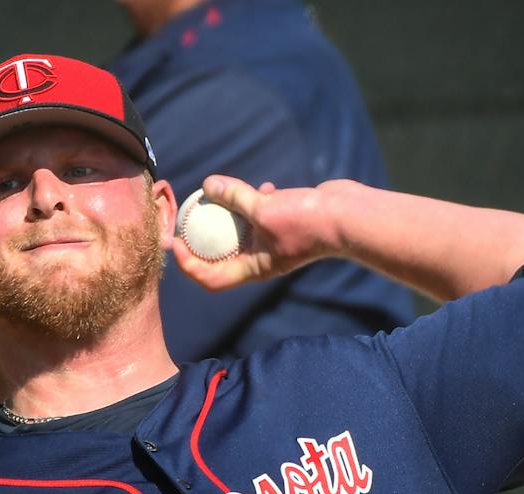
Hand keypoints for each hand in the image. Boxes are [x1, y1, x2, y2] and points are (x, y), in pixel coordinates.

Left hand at [171, 175, 341, 290]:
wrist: (347, 215)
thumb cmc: (307, 220)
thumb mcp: (264, 208)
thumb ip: (235, 197)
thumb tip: (207, 185)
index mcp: (254, 268)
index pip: (212, 279)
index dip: (189, 266)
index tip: (177, 244)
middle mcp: (261, 260)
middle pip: (221, 256)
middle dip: (202, 240)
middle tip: (185, 220)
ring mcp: (273, 242)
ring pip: (241, 232)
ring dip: (230, 215)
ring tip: (221, 195)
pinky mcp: (284, 225)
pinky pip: (262, 215)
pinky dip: (258, 202)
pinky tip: (266, 187)